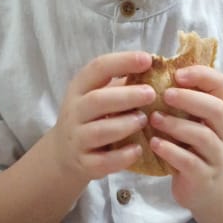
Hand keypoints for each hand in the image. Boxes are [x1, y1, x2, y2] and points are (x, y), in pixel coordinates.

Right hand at [47, 51, 157, 181]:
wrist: (64, 154)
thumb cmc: (92, 118)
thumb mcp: (99, 96)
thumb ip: (123, 85)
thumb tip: (158, 69)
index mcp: (79, 88)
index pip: (98, 68)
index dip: (123, 62)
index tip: (147, 59)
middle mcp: (75, 112)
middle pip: (98, 100)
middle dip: (127, 96)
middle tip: (152, 93)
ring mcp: (78, 139)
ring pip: (100, 131)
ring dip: (126, 124)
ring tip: (144, 120)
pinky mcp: (85, 163)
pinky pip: (104, 161)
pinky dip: (122, 156)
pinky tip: (138, 149)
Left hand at [148, 66, 222, 209]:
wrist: (205, 191)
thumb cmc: (192, 149)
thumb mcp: (191, 122)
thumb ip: (179, 101)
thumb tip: (148, 72)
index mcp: (220, 112)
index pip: (220, 83)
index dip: (201, 74)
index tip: (177, 73)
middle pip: (216, 109)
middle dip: (189, 98)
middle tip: (164, 94)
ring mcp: (216, 155)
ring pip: (203, 136)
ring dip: (176, 125)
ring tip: (153, 119)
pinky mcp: (204, 176)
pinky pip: (190, 162)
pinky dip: (170, 151)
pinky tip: (154, 144)